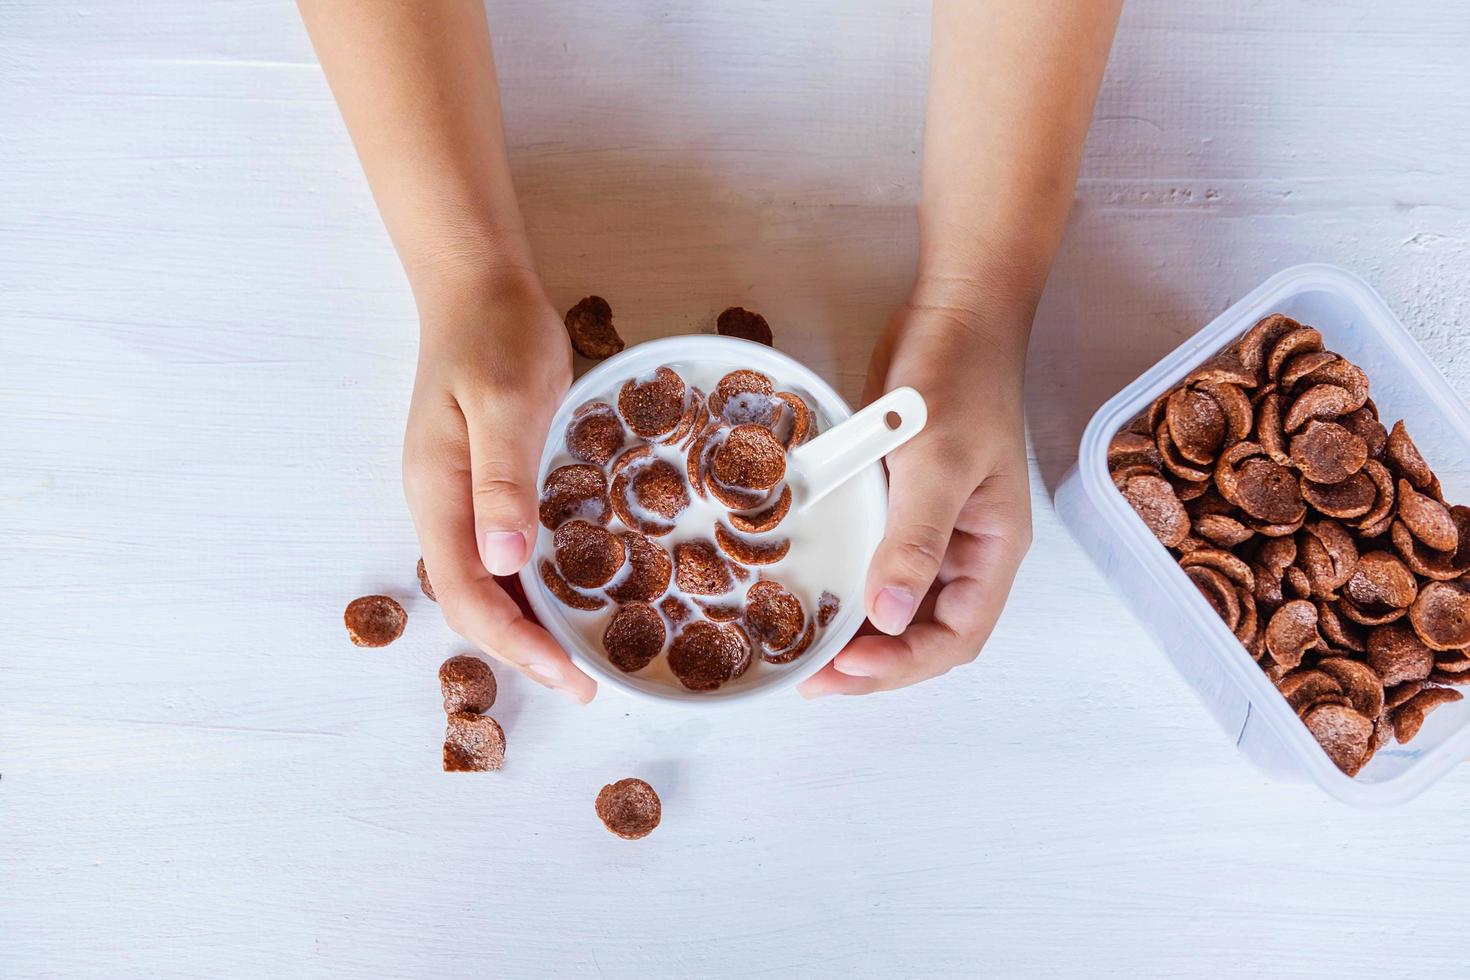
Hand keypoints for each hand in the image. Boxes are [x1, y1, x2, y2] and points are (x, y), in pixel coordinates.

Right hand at [403, 269, 596, 702]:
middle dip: (522, 650)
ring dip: (523, 625)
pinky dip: (525, 587)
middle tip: (583, 682)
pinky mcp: (474, 480)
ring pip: (481, 582)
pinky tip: (562, 594)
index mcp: (438, 494)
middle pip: (470, 601)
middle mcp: (438, 504)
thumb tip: (505, 562)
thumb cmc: (495, 335)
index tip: (570, 677)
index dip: (516, 645)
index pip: (468, 596)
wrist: (476, 283)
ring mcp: (452, 494)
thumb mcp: (505, 402)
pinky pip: (493, 553)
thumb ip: (502, 481)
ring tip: (575, 656)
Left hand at [799, 287, 1032, 695]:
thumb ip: (915, 540)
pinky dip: (846, 585)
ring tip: (803, 651)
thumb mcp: (939, 461)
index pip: (955, 637)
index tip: (845, 668)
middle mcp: (964, 548)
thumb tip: (887, 617)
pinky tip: (809, 594)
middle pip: (923, 632)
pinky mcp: (900, 501)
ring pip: (895, 603)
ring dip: (856, 632)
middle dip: (872, 663)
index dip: (903, 665)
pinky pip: (874, 560)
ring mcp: (931, 526)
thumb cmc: (960, 377)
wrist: (954, 310)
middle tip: (810, 676)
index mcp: (992, 548)